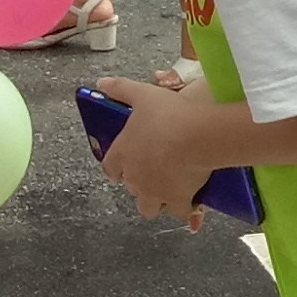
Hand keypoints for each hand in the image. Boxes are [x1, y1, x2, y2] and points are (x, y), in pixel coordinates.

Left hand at [90, 70, 213, 229]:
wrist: (195, 136)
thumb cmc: (168, 114)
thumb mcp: (142, 95)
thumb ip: (121, 89)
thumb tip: (101, 84)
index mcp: (123, 153)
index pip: (110, 168)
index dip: (116, 170)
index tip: (120, 171)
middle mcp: (135, 178)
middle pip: (131, 191)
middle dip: (140, 185)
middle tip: (154, 174)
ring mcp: (155, 192)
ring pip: (150, 208)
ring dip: (157, 202)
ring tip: (170, 192)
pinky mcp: (178, 201)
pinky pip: (179, 212)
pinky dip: (185, 209)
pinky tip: (192, 203)